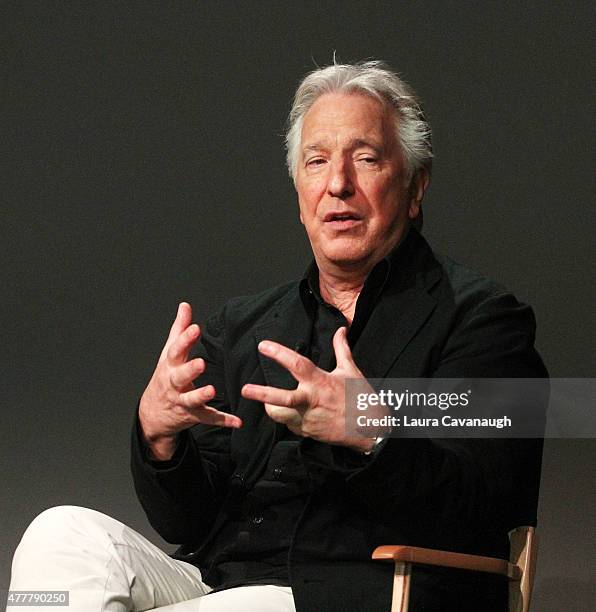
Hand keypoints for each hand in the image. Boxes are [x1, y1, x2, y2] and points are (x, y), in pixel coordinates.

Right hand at [139, 302, 241, 459]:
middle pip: (179, 377)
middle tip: (200, 363)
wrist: (152, 413)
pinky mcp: (193, 415)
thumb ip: (179, 329)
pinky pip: (208, 418)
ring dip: (201, 395)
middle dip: (189, 370)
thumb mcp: (169, 353)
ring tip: (212, 390)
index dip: (184, 339)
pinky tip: (237, 421)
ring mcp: (182, 401)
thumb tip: (185, 305)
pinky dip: (223, 420)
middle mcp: (174, 384)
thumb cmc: (165, 376)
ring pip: (191, 399)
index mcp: (170, 365)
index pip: (175, 350)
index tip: (195, 328)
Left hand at [241, 327, 373, 452]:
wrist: (370, 428)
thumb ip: (341, 349)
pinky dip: (288, 418)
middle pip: (282, 398)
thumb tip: (340, 330)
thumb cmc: (360, 397)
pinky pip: (290, 424)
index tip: (263, 346)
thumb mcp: (350, 371)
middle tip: (245, 389)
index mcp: (321, 382)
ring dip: (270, 408)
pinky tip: (294, 413)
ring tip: (266, 402)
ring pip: (279, 416)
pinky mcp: (307, 432)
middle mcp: (312, 401)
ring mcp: (309, 419)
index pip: (297, 364)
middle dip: (262, 394)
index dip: (279, 353)